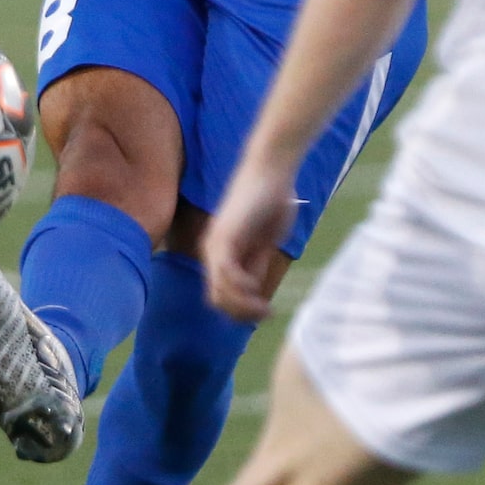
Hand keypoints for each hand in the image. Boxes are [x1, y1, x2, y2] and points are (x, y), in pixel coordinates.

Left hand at [203, 158, 299, 322]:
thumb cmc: (272, 201)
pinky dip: (240, 288)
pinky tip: (257, 289)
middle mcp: (212, 252)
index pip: (222, 297)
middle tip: (267, 313)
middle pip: (217, 300)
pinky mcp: (223, 237)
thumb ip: (256, 264)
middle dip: (242, 314)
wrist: (272, 170)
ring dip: (243, 306)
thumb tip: (254, 292)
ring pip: (219, 293)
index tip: (267, 312)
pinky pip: (225, 274)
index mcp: (222, 255)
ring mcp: (215, 245)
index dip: (243, 311)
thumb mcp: (265, 242)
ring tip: (265, 309)